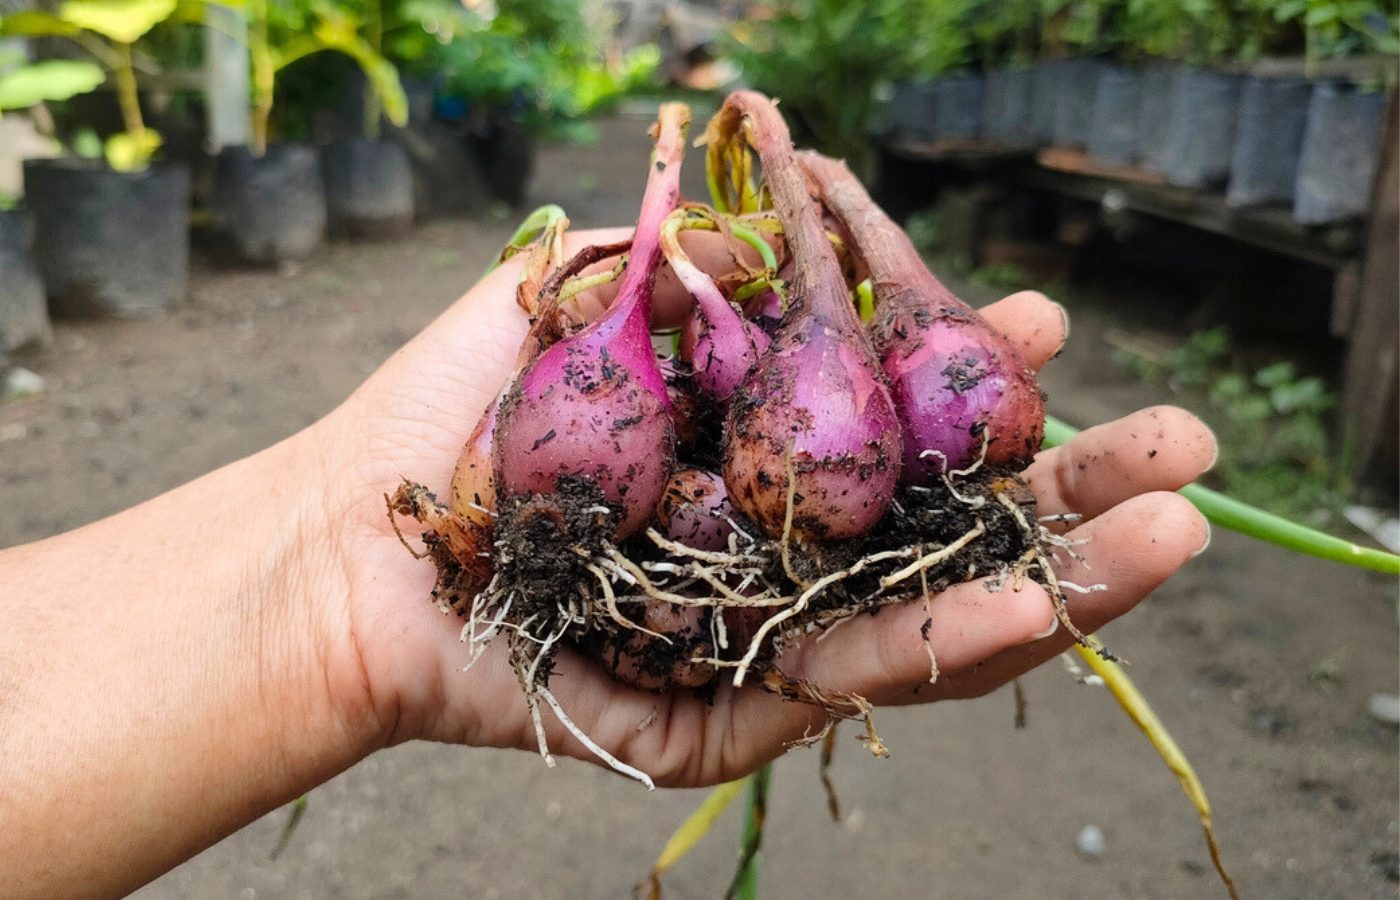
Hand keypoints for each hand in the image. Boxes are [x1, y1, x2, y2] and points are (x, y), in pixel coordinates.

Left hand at [314, 226, 1216, 786]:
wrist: (349, 541)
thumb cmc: (464, 417)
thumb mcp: (587, 298)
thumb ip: (699, 260)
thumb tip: (810, 225)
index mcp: (761, 467)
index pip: (903, 437)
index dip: (975, 393)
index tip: (1043, 335)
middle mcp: (778, 561)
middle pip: (945, 536)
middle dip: (1068, 497)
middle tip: (1185, 455)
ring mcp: (757, 646)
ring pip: (927, 624)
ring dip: (1055, 584)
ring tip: (1170, 538)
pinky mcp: (720, 725)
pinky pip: (838, 689)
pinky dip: (936, 650)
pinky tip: (1026, 607)